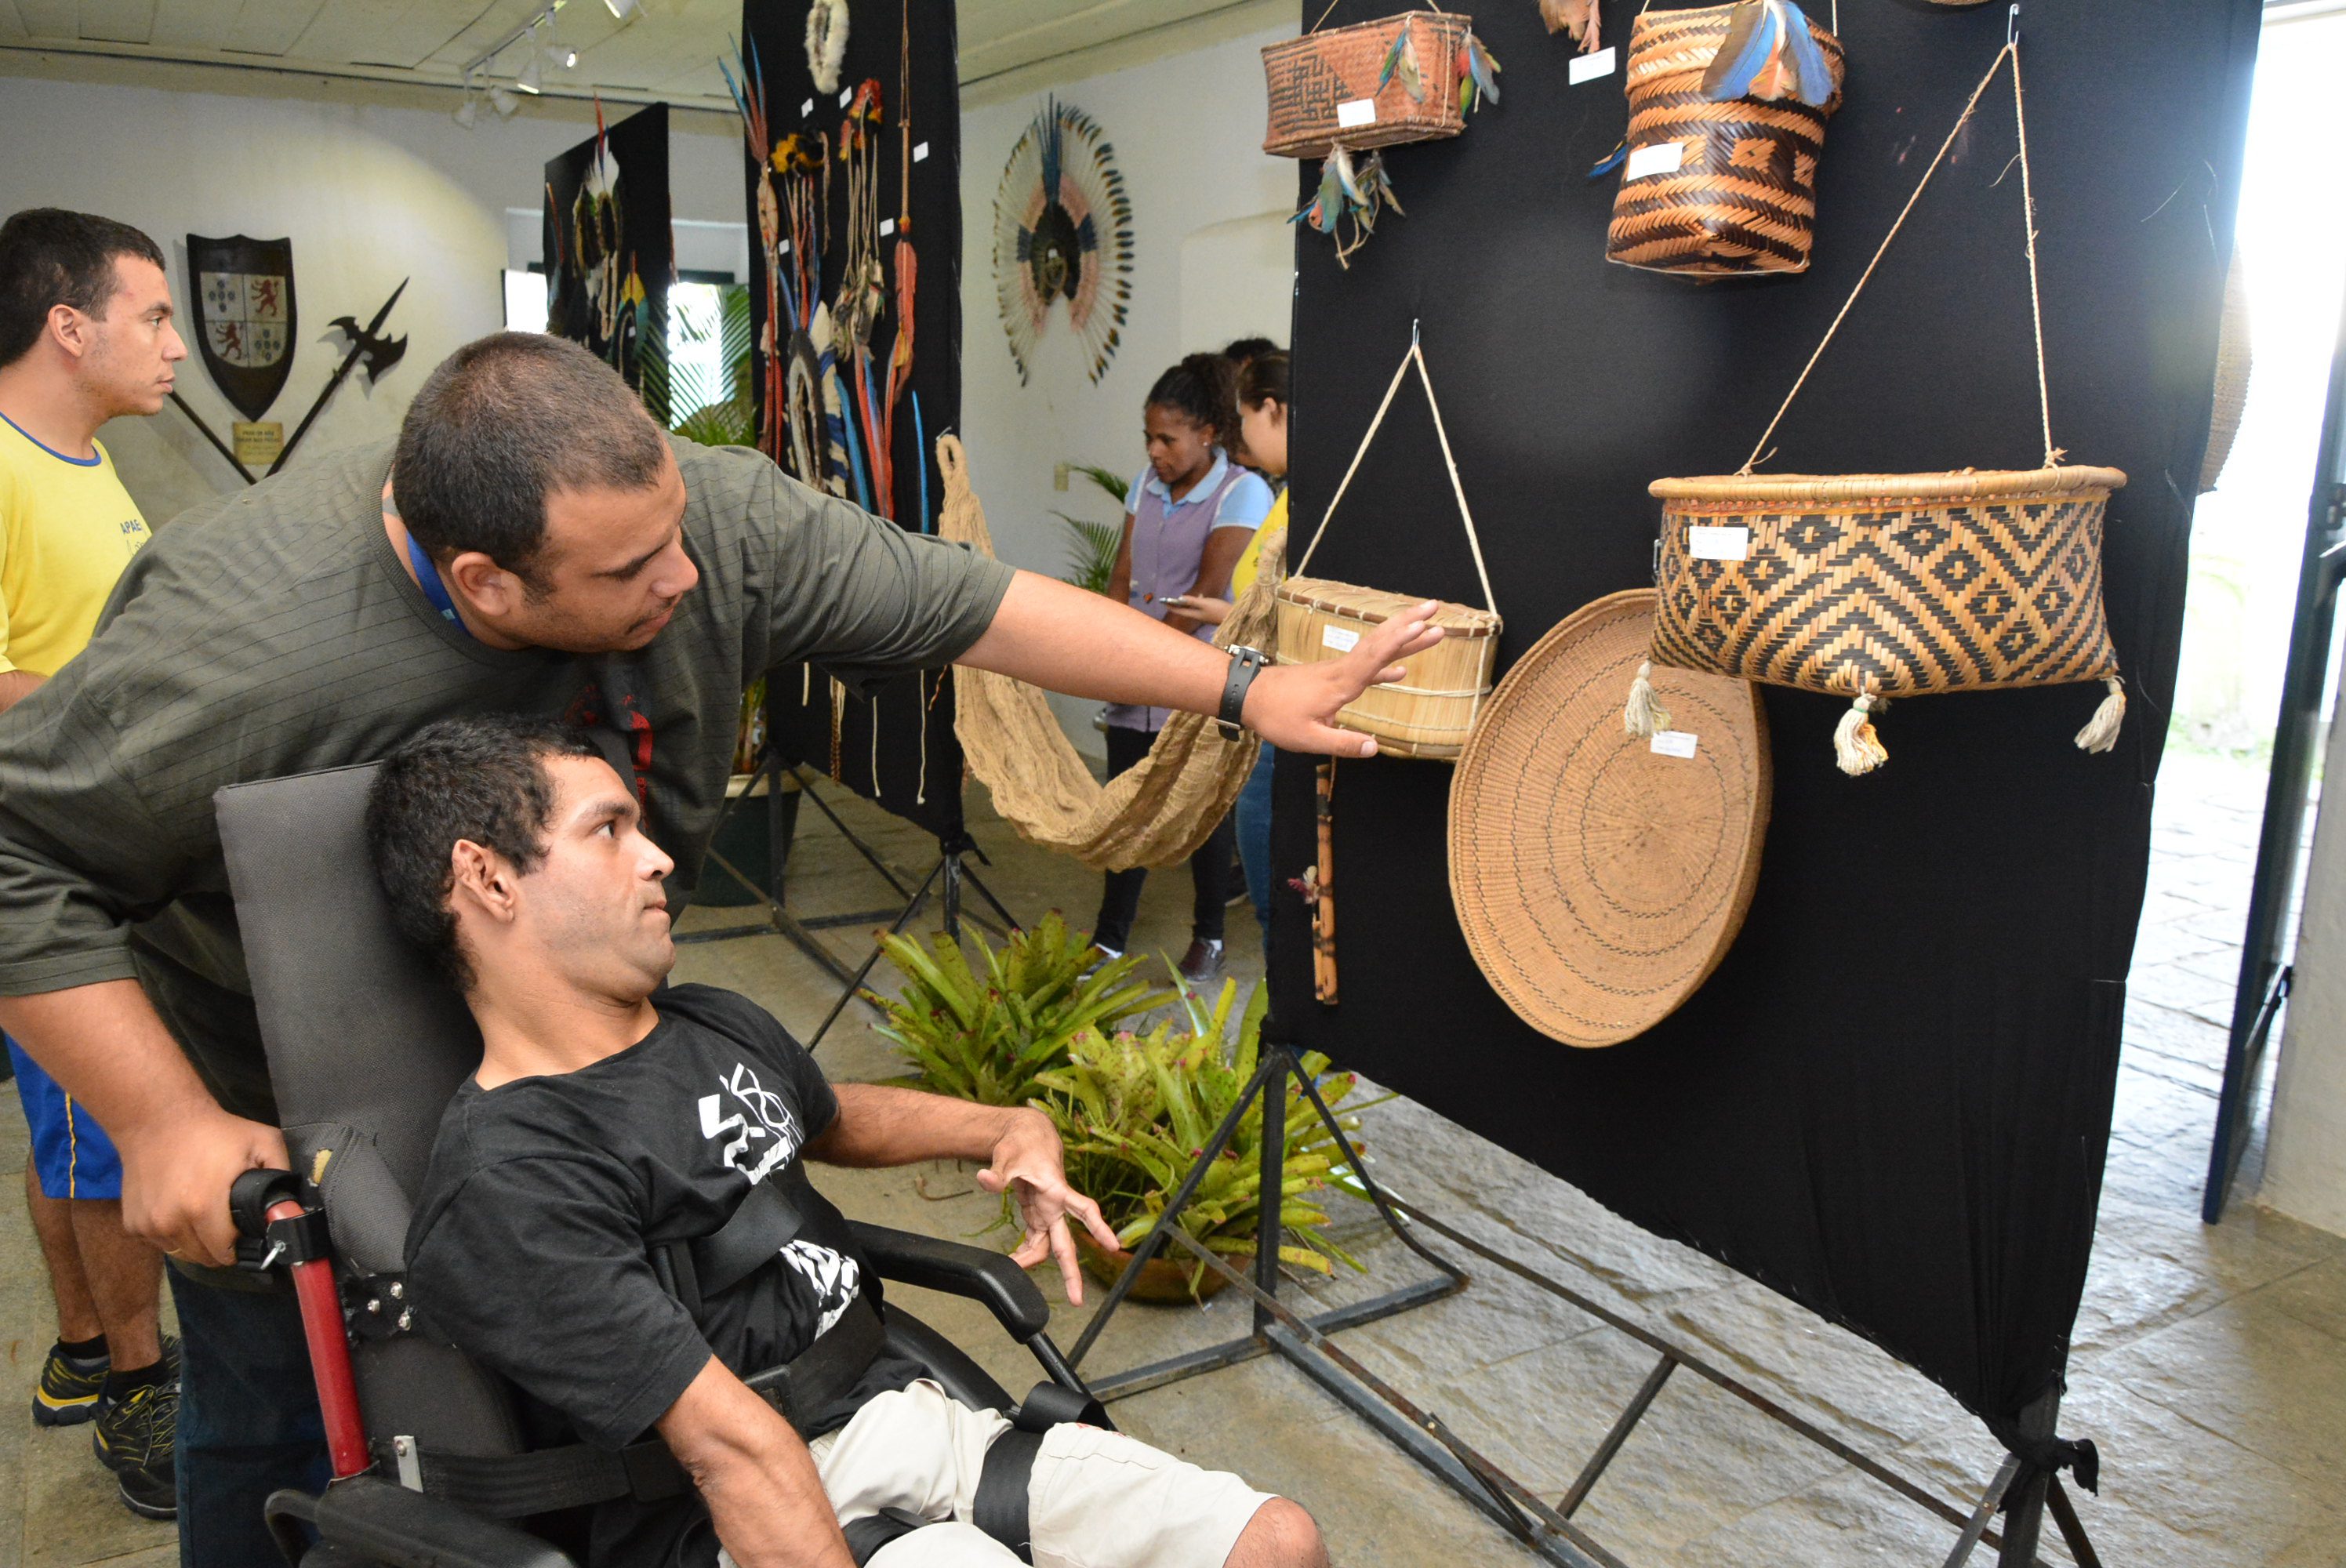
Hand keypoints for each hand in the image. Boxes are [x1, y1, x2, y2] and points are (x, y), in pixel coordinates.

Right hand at [120, 1106, 288, 1266]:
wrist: (157, 1119)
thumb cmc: (214, 1130)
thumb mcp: (262, 1141)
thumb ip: (281, 1175)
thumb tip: (292, 1211)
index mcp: (202, 1208)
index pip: (226, 1254)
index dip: (240, 1245)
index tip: (244, 1230)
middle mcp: (171, 1222)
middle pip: (204, 1258)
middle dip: (219, 1245)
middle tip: (226, 1221)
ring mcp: (148, 1225)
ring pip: (181, 1253)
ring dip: (195, 1242)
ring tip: (203, 1212)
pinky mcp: (132, 1224)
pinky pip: (161, 1243)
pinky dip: (172, 1233)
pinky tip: (179, 1208)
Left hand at [974, 1109, 1120, 1304]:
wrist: (1027, 1136)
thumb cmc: (1023, 1145)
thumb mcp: (1007, 1156)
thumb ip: (998, 1173)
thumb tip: (984, 1180)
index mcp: (1057, 1190)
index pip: (1084, 1210)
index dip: (1099, 1228)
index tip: (1113, 1246)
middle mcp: (1056, 1206)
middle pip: (1067, 1244)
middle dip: (1072, 1273)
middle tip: (1076, 1300)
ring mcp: (1047, 1213)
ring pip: (1049, 1247)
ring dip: (1034, 1261)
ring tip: (1013, 1266)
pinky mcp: (1038, 1215)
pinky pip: (1035, 1241)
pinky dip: (1026, 1252)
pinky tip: (1014, 1258)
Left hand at [1166, 595, 1232, 625]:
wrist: (1234, 618)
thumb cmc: (1219, 610)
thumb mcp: (1205, 603)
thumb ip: (1193, 601)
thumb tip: (1180, 598)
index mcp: (1195, 614)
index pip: (1180, 611)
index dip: (1171, 606)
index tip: (1163, 602)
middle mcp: (1198, 616)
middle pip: (1184, 610)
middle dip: (1177, 605)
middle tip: (1169, 601)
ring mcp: (1204, 616)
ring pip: (1192, 609)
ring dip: (1187, 603)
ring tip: (1182, 598)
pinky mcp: (1210, 614)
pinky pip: (1200, 607)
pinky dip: (1197, 602)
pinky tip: (1201, 596)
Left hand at [1240, 600, 1443, 756]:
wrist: (1249, 696)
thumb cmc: (1276, 717)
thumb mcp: (1308, 738)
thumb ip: (1342, 743)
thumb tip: (1375, 748)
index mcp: (1340, 683)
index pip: (1375, 657)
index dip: (1400, 641)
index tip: (1422, 625)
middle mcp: (1343, 671)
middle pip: (1381, 641)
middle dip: (1409, 624)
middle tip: (1435, 607)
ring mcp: (1339, 671)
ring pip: (1376, 649)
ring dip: (1402, 638)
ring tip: (1430, 628)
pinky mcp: (1333, 677)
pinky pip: (1366, 666)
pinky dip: (1385, 665)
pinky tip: (1402, 671)